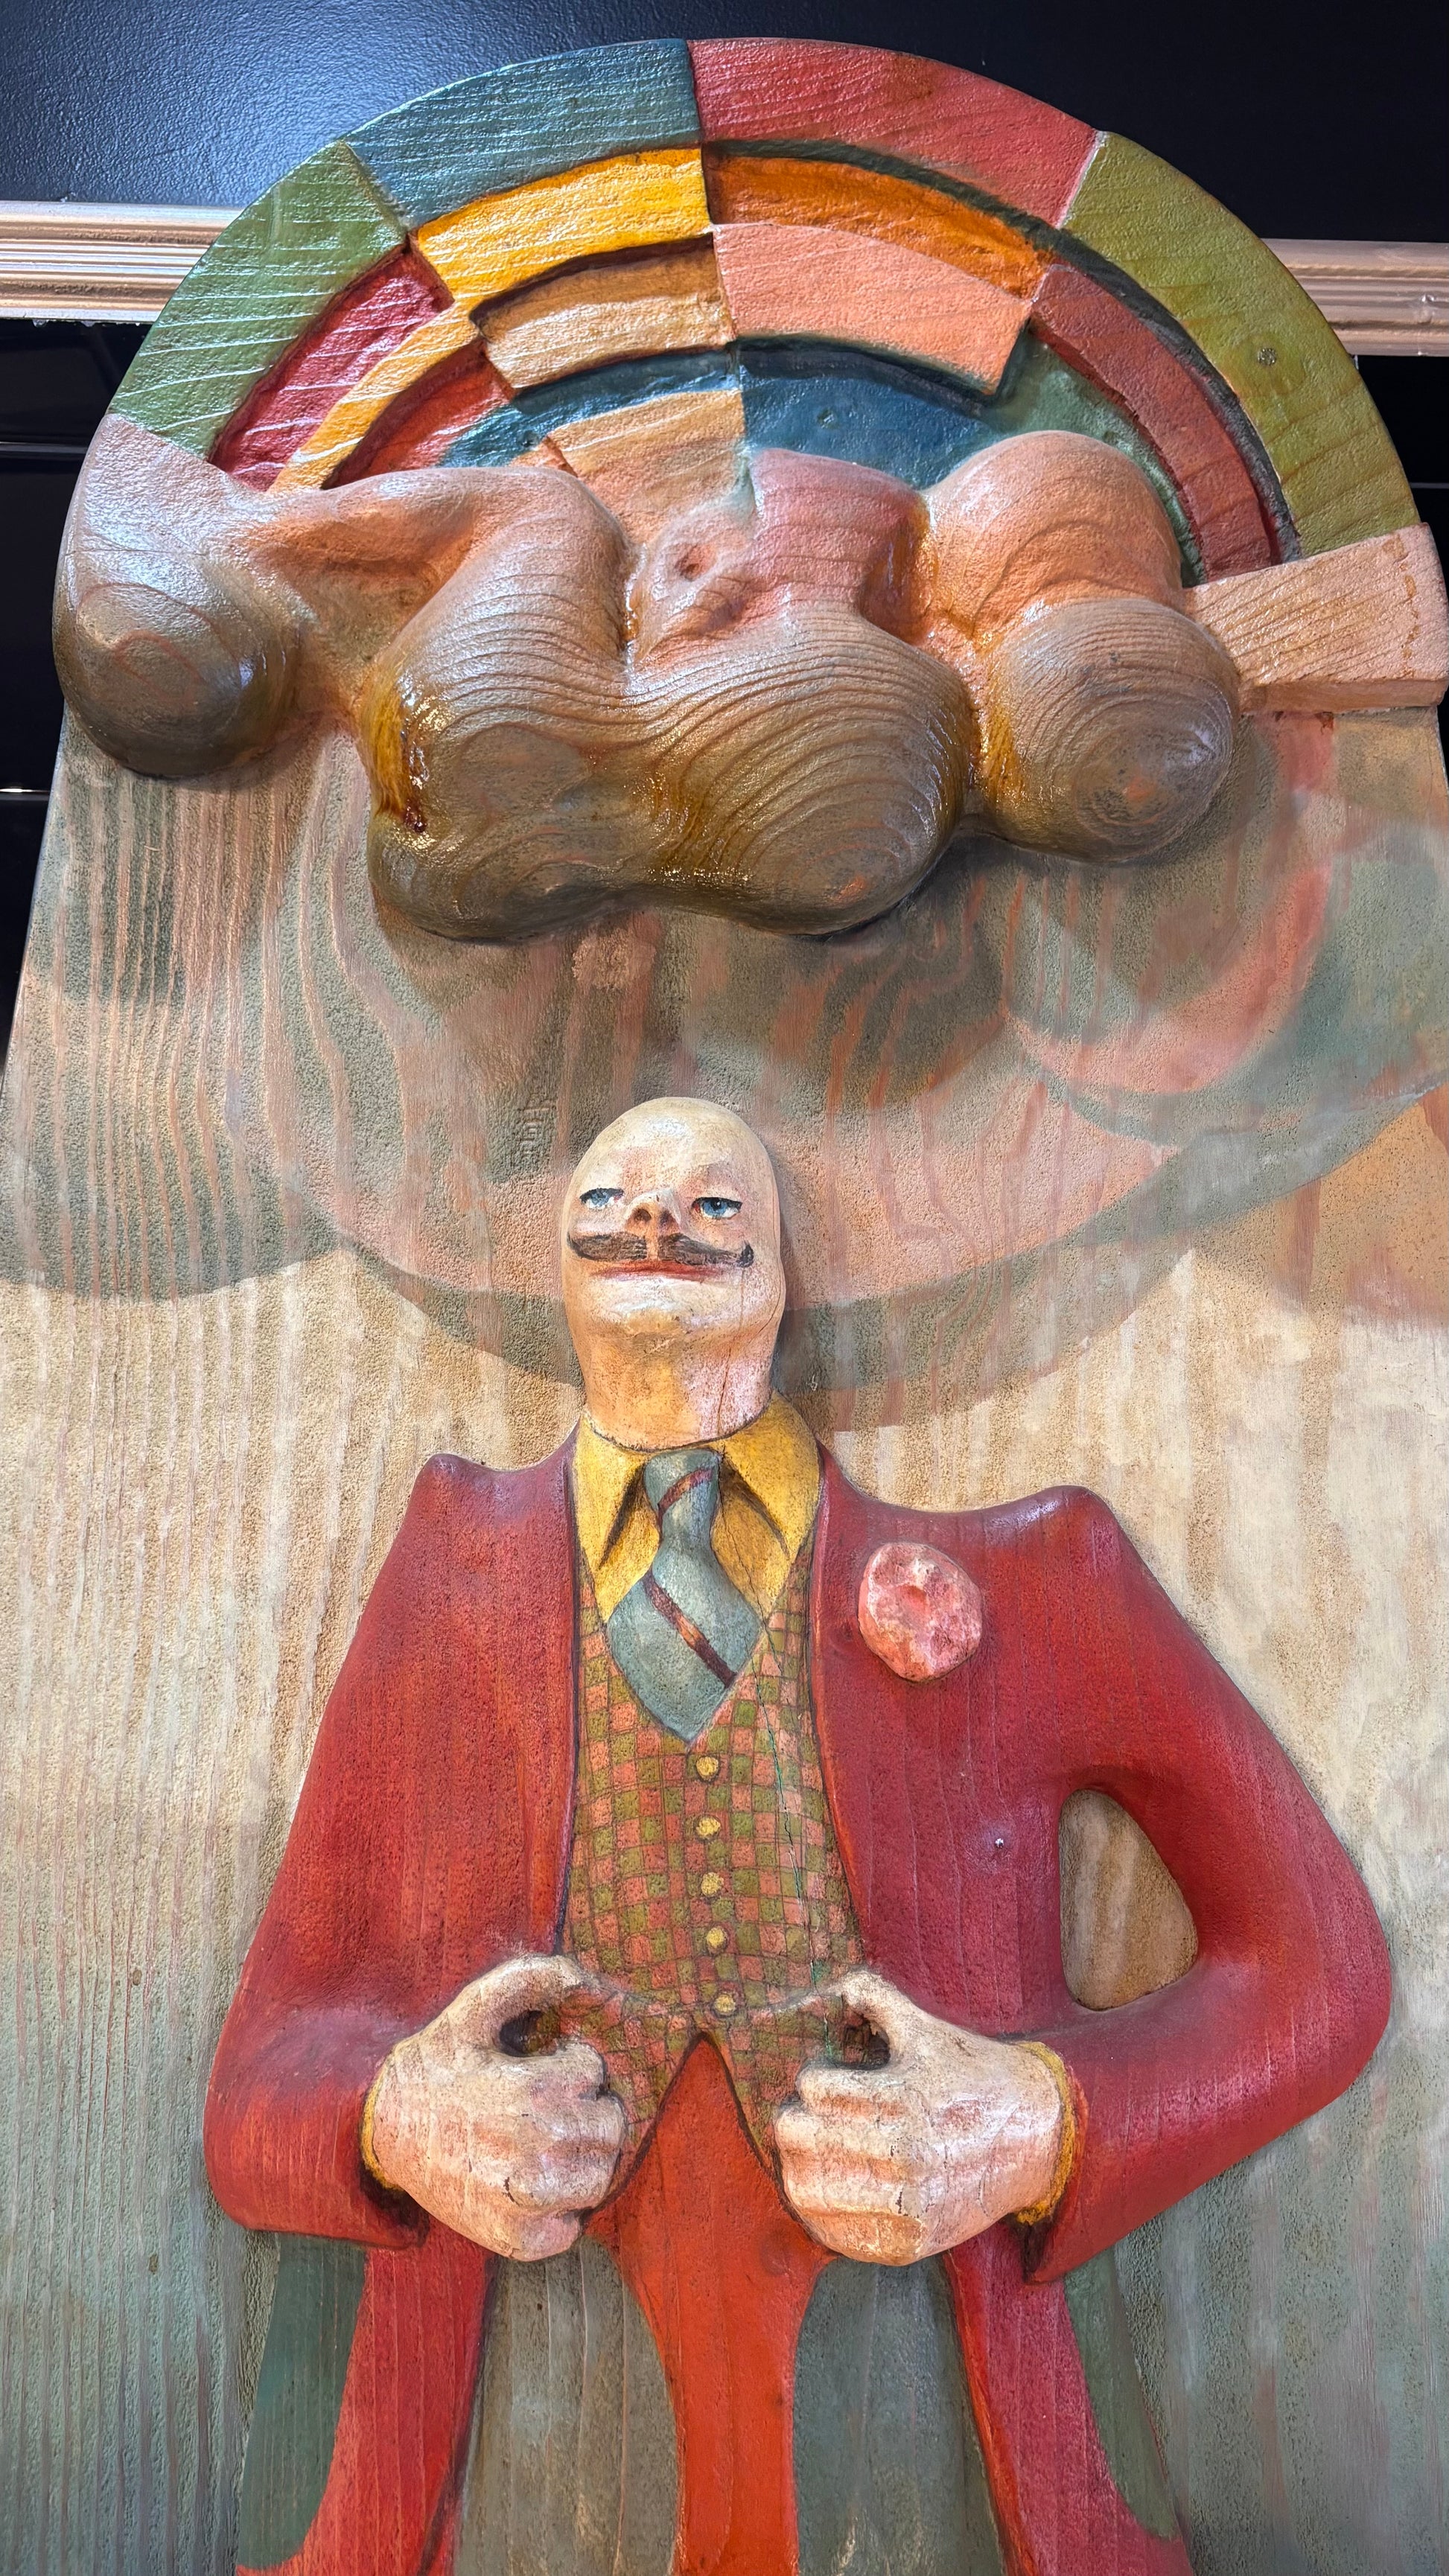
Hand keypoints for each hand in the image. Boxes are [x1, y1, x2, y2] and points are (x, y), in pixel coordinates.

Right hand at [365, 1955, 625, 2259]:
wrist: (383, 2130)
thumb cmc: (435, 2066)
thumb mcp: (473, 2009)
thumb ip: (529, 1978)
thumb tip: (583, 1976)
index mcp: (534, 2091)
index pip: (593, 2071)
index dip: (572, 2063)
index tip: (547, 2067)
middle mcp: (537, 2149)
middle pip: (610, 2127)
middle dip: (588, 2109)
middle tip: (554, 2107)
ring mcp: (527, 2200)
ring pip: (600, 2178)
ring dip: (583, 2159)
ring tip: (550, 2145)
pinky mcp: (515, 2238)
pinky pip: (569, 2228)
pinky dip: (560, 2211)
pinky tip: (533, 2186)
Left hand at [774, 1969, 1065, 2263]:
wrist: (1038, 2137)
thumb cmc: (976, 2075)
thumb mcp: (927, 2030)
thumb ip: (877, 1999)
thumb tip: (835, 1982)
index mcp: (904, 2097)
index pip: (816, 2090)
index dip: (810, 2081)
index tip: (820, 2082)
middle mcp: (904, 2154)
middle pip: (803, 2141)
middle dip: (793, 2122)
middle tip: (802, 2117)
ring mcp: (908, 2204)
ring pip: (809, 2192)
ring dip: (797, 2168)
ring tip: (810, 2155)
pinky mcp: (912, 2241)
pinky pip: (839, 2238)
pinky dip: (820, 2215)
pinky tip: (828, 2192)